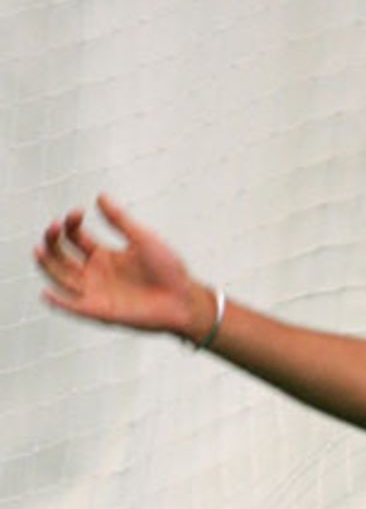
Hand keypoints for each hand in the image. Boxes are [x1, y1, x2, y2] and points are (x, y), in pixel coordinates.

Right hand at [35, 195, 207, 339]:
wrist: (184, 299)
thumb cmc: (168, 270)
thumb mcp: (142, 238)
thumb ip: (120, 220)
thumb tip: (99, 196)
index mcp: (104, 255)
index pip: (75, 237)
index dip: (71, 223)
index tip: (78, 212)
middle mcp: (96, 273)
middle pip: (61, 256)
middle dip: (53, 240)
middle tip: (54, 226)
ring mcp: (97, 292)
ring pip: (61, 278)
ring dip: (47, 264)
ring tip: (39, 248)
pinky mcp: (102, 312)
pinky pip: (74, 308)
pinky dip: (59, 302)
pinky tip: (46, 293)